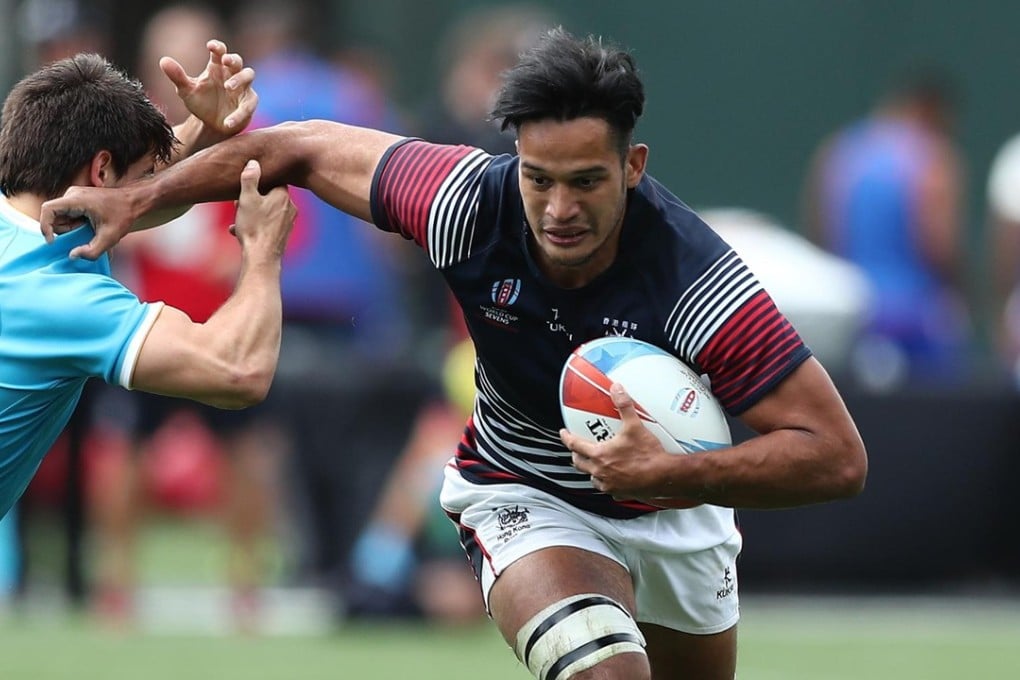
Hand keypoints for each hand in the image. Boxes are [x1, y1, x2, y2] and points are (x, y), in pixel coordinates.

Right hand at [39, 186, 130, 258]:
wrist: (134, 201)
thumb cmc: (123, 216)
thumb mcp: (109, 238)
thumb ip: (91, 251)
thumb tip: (72, 255)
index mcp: (76, 199)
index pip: (47, 209)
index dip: (45, 226)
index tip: (53, 241)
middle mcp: (71, 194)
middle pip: (55, 217)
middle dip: (66, 230)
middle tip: (86, 233)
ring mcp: (73, 195)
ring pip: (61, 217)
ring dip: (72, 228)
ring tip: (91, 228)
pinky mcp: (76, 198)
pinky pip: (68, 214)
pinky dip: (76, 224)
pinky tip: (90, 225)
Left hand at [163, 39, 256, 137]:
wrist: (210, 125)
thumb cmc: (200, 103)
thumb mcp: (186, 90)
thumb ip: (177, 76)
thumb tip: (163, 60)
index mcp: (216, 67)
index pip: (219, 52)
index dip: (217, 47)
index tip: (211, 46)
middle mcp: (231, 75)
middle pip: (237, 61)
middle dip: (233, 59)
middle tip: (226, 61)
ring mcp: (242, 88)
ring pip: (248, 76)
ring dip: (240, 79)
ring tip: (228, 87)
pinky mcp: (248, 104)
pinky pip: (249, 105)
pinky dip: (239, 114)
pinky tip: (227, 122)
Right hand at [231, 160, 295, 260]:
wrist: (261, 257)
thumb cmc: (254, 227)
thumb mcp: (247, 198)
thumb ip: (250, 178)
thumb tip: (253, 162)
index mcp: (283, 195)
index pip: (275, 179)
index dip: (259, 181)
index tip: (247, 185)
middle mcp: (290, 208)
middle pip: (270, 195)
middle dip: (253, 198)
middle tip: (239, 203)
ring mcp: (288, 223)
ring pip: (267, 211)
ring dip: (252, 212)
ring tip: (239, 218)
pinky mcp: (283, 235)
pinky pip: (267, 225)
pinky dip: (255, 226)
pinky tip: (239, 231)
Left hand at [560, 382, 674, 498]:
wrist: (664, 476)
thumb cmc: (648, 455)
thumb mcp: (634, 426)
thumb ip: (624, 406)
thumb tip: (617, 390)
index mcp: (600, 455)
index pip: (575, 445)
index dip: (567, 437)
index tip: (564, 433)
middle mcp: (600, 472)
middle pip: (579, 463)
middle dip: (576, 455)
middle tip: (578, 448)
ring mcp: (609, 484)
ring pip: (592, 478)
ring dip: (591, 470)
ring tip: (595, 463)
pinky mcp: (619, 493)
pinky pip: (608, 489)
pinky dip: (608, 483)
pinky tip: (614, 478)